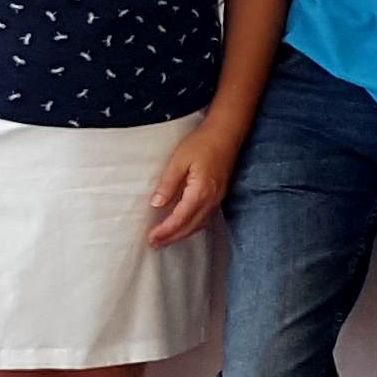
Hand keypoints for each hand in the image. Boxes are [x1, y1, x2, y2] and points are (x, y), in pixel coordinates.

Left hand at [146, 119, 244, 244]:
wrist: (226, 133)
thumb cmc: (202, 143)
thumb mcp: (179, 161)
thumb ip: (168, 184)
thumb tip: (156, 204)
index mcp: (200, 191)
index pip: (180, 218)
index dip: (165, 231)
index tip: (150, 238)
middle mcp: (211, 199)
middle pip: (190, 227)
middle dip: (171, 237)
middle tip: (154, 244)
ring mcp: (217, 199)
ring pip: (199, 225)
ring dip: (182, 234)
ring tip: (165, 239)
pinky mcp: (219, 195)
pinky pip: (205, 218)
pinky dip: (192, 226)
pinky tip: (183, 226)